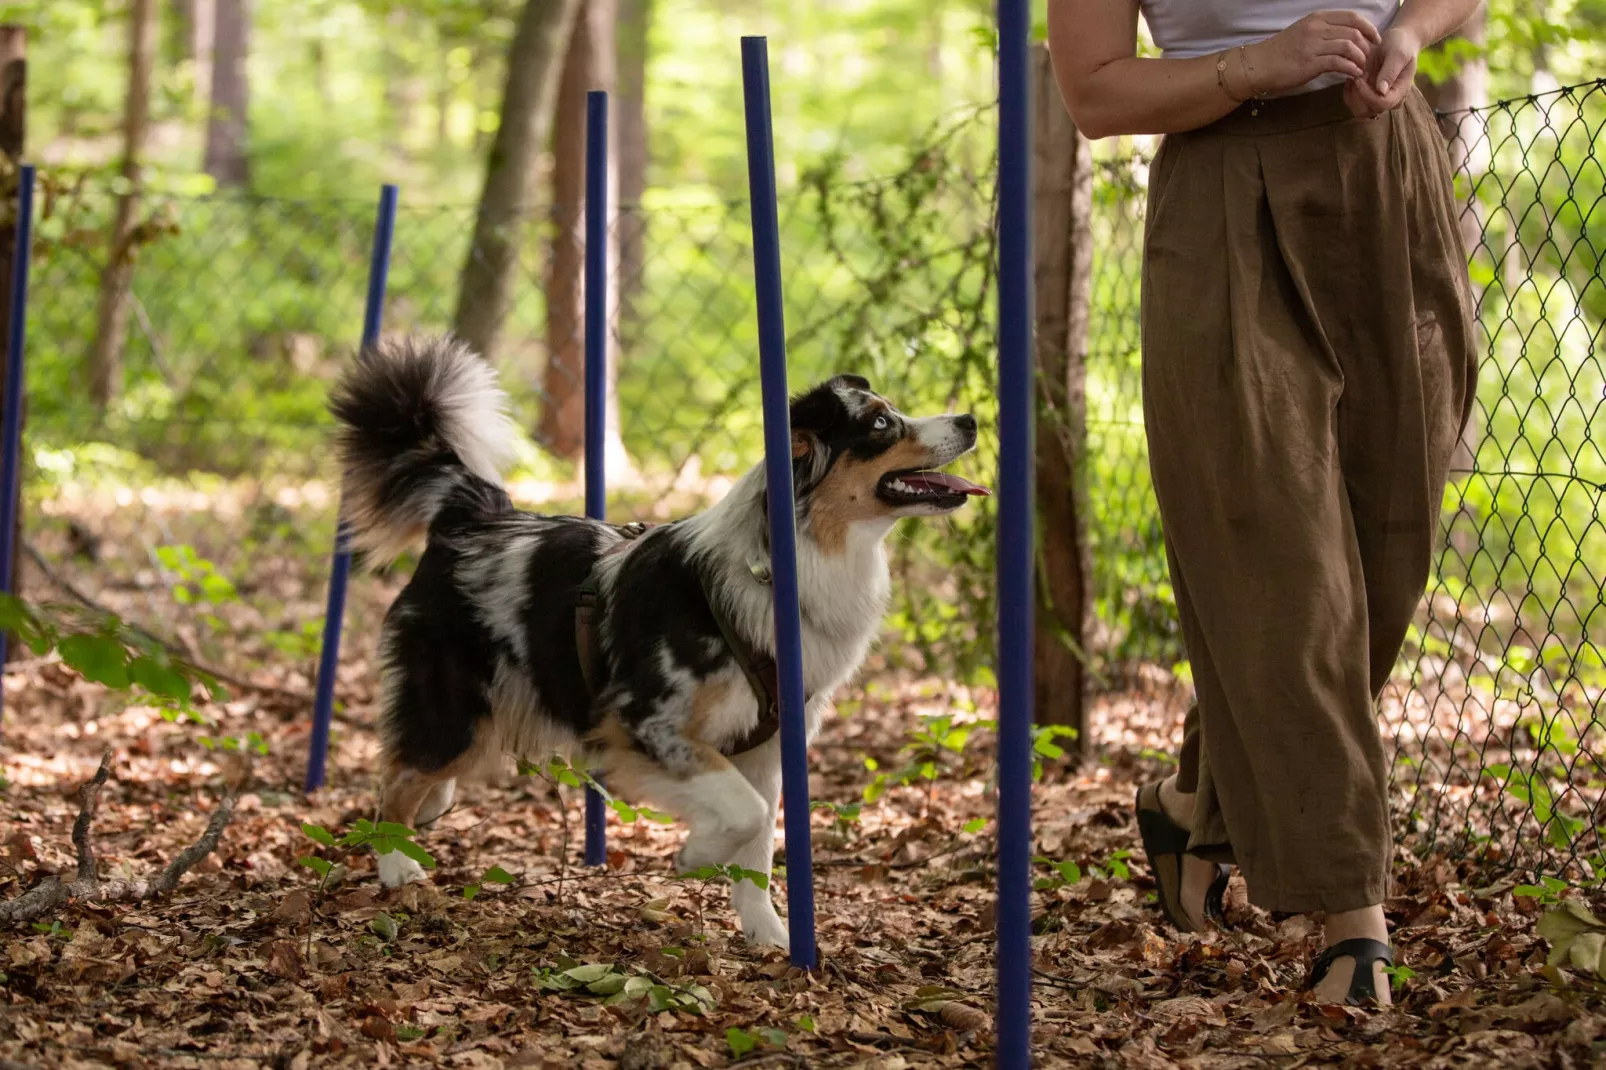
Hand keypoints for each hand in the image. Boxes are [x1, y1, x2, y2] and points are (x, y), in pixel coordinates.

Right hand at [1242, 11, 1380, 96]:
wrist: (1258, 65)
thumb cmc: (1281, 52)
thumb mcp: (1304, 33)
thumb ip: (1324, 32)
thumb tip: (1346, 37)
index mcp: (1317, 19)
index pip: (1352, 17)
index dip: (1368, 28)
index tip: (1375, 39)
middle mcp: (1317, 28)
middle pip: (1354, 32)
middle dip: (1367, 46)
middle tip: (1370, 59)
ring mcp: (1313, 45)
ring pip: (1349, 46)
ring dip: (1360, 59)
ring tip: (1361, 68)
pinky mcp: (1310, 63)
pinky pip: (1339, 63)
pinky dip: (1350, 68)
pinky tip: (1353, 74)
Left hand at [1343, 26, 1421, 117]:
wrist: (1397, 40)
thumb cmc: (1400, 44)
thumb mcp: (1398, 53)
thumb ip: (1391, 71)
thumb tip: (1381, 91)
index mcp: (1400, 91)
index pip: (1382, 104)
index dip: (1367, 95)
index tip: (1359, 78)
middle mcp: (1389, 100)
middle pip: (1368, 111)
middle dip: (1357, 95)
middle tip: (1356, 76)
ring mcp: (1378, 99)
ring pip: (1359, 110)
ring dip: (1352, 95)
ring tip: (1354, 76)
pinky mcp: (1368, 96)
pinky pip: (1354, 103)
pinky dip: (1348, 92)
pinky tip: (1350, 79)